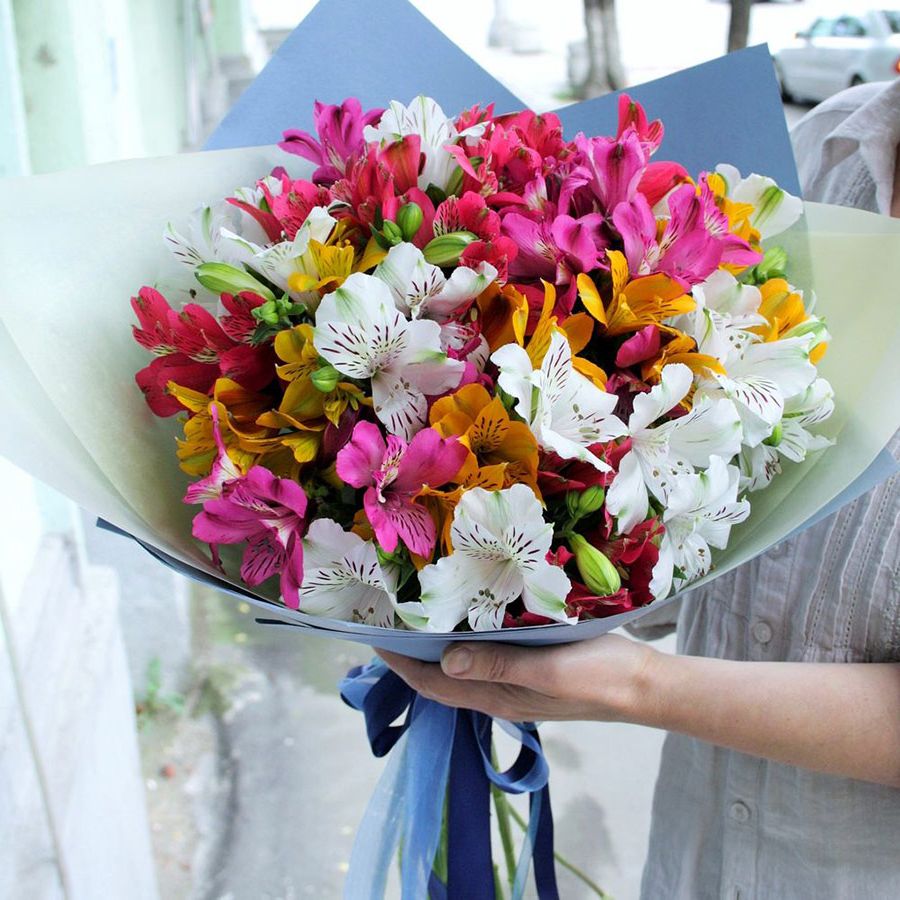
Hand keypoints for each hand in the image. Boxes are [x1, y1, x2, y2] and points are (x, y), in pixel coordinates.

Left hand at [377, 634, 659, 722]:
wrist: (645, 685)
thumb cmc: (599, 676)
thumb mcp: (547, 668)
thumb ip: (497, 665)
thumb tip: (444, 662)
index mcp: (497, 697)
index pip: (433, 684)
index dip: (400, 664)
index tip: (372, 637)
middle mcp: (499, 694)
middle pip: (441, 678)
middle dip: (410, 654)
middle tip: (388, 619)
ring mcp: (516, 683)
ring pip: (463, 668)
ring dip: (435, 647)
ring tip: (416, 616)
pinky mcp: (532, 669)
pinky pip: (486, 657)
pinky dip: (466, 641)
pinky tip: (468, 618)